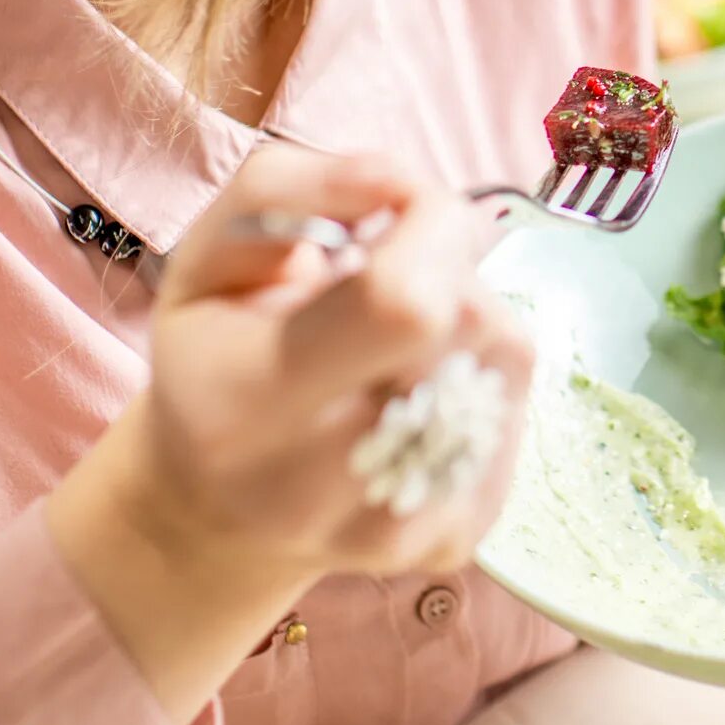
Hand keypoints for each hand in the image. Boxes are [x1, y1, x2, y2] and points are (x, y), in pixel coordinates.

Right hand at [47, 147, 530, 722]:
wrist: (214, 507)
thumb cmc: (213, 356)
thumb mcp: (206, 253)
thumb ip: (288, 188)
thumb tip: (403, 181)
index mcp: (245, 403)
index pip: (403, 303)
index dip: (430, 227)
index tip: (400, 211)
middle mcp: (317, 486)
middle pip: (470, 325)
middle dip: (449, 265)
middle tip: (394, 273)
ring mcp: (397, 529)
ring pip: (507, 360)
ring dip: (472, 316)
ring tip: (400, 335)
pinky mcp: (455, 542)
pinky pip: (518, 411)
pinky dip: (484, 375)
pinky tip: (422, 386)